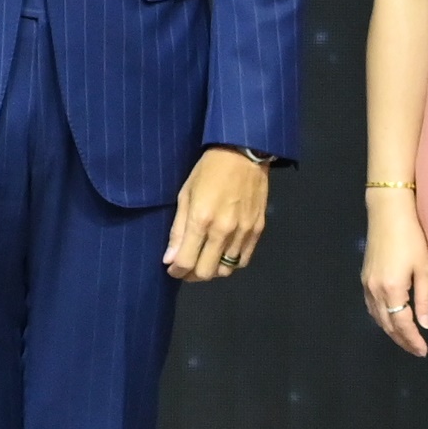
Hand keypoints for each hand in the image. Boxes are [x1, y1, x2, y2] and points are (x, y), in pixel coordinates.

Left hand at [163, 146, 269, 282]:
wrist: (244, 154)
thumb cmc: (208, 170)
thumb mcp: (185, 194)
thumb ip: (178, 229)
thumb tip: (170, 258)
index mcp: (201, 220)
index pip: (186, 262)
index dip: (176, 271)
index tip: (171, 268)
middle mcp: (223, 231)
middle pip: (206, 272)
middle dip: (191, 275)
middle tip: (186, 266)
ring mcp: (243, 232)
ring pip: (226, 270)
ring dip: (211, 270)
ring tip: (204, 259)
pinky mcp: (257, 231)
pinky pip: (243, 261)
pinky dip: (230, 263)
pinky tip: (222, 253)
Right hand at [359, 190, 427, 358]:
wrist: (388, 211)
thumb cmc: (412, 237)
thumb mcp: (424, 268)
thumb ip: (424, 298)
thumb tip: (425, 324)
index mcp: (391, 290)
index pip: (402, 325)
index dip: (413, 340)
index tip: (424, 351)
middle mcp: (374, 291)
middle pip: (387, 325)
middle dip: (402, 340)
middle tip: (416, 350)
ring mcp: (366, 284)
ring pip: (377, 317)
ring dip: (391, 331)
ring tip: (405, 339)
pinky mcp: (364, 277)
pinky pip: (370, 307)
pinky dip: (381, 318)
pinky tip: (389, 319)